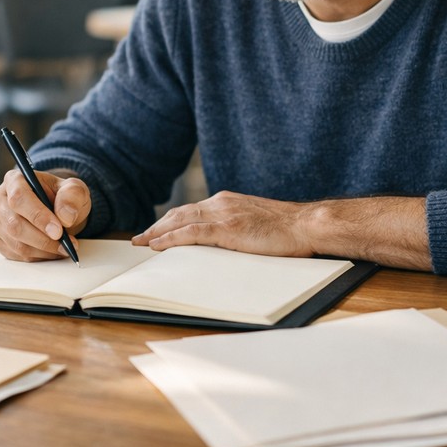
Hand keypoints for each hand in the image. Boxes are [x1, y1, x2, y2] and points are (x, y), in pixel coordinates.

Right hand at [0, 169, 90, 261]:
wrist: (57, 210)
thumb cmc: (62, 197)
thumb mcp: (74, 189)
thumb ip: (72, 196)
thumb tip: (65, 217)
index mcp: (14, 179)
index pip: (19, 198)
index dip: (38, 216)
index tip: (58, 231)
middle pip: (14, 225)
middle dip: (43, 239)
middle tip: (66, 245)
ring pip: (16, 243)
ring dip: (43, 251)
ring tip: (63, 248)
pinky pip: (16, 255)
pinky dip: (37, 257)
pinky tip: (51, 251)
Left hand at [132, 191, 313, 256]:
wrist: (306, 225)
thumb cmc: (289, 229)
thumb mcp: (257, 223)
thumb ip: (238, 227)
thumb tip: (227, 242)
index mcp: (228, 201)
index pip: (192, 210)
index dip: (171, 221)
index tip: (157, 230)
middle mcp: (222, 203)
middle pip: (180, 213)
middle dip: (158, 226)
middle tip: (140, 239)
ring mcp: (224, 214)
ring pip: (181, 221)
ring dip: (157, 232)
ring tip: (141, 243)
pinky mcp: (228, 228)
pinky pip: (191, 233)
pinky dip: (171, 238)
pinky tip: (157, 245)